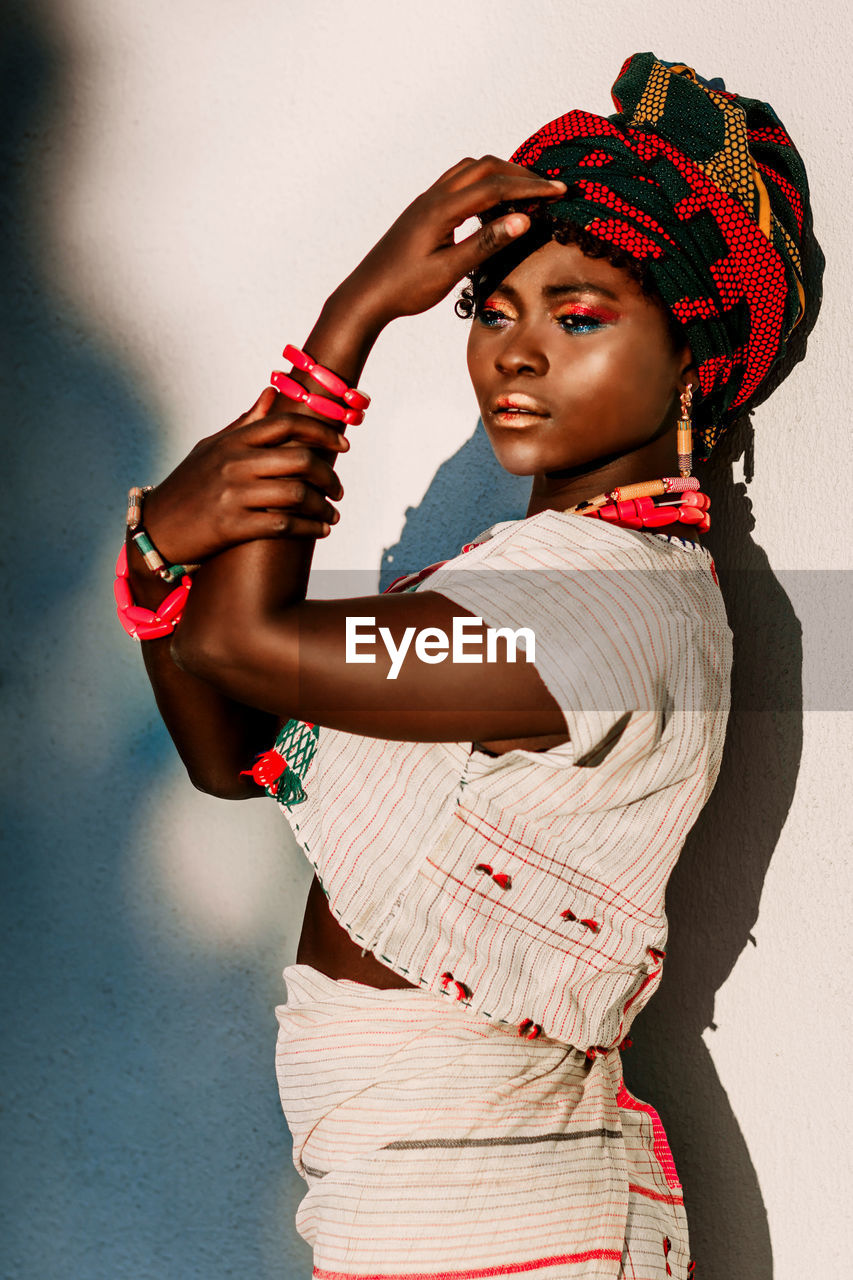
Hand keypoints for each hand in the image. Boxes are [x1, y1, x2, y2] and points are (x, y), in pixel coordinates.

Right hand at [142, 387, 348, 564]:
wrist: (156, 528)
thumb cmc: (189, 486)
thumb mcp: (211, 448)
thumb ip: (245, 423)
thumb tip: (271, 393)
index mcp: (233, 442)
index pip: (287, 424)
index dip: (322, 432)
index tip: (343, 445)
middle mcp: (234, 464)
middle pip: (300, 459)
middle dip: (328, 475)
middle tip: (338, 489)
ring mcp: (232, 494)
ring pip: (296, 494)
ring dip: (323, 506)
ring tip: (333, 513)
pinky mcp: (232, 526)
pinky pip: (283, 525)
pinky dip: (310, 527)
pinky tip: (321, 530)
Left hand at [336, 155, 565, 328]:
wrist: (366, 294)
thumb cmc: (405, 288)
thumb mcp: (449, 271)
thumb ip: (486, 244)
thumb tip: (523, 219)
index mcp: (442, 209)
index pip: (495, 186)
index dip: (530, 186)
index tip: (559, 191)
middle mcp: (433, 197)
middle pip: (484, 167)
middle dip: (519, 173)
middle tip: (548, 188)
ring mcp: (426, 201)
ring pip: (470, 170)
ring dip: (499, 173)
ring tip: (524, 190)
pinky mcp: (423, 210)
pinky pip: (458, 181)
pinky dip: (482, 182)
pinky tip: (491, 202)